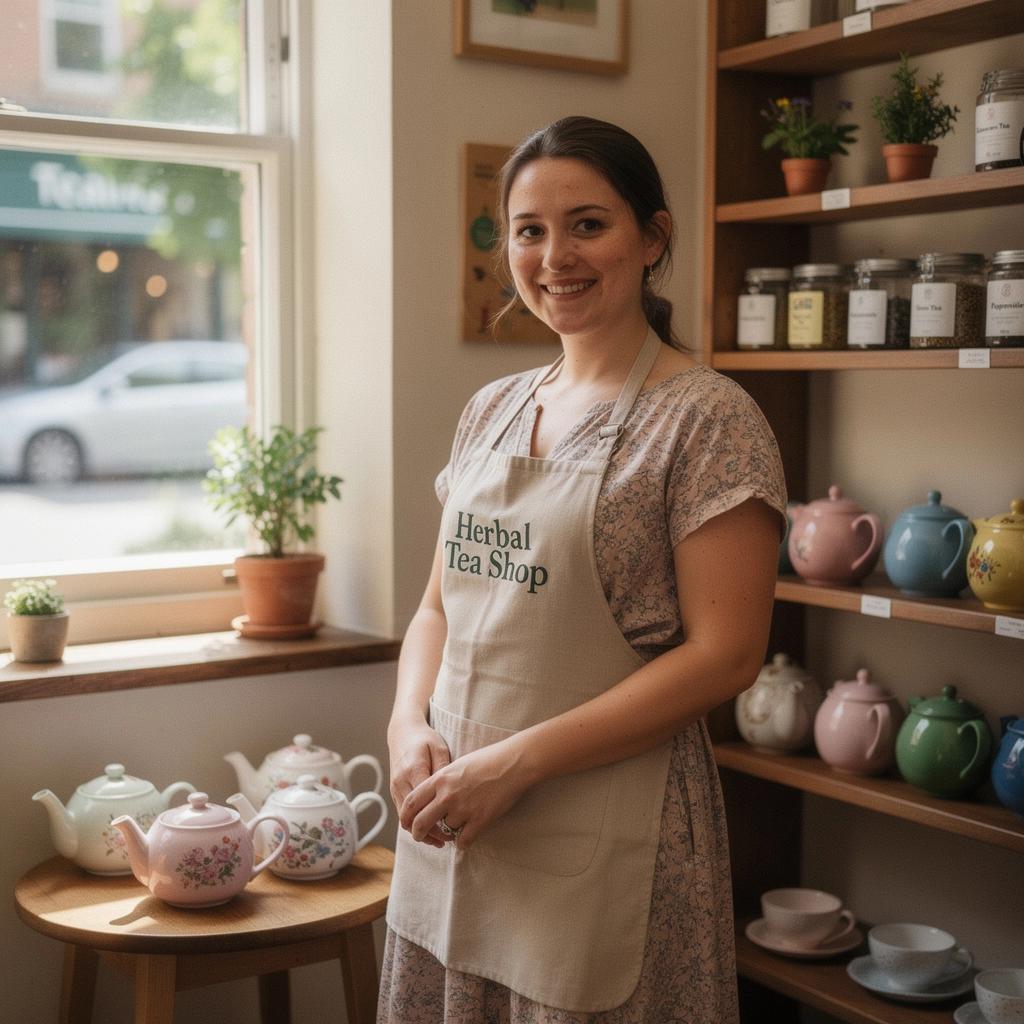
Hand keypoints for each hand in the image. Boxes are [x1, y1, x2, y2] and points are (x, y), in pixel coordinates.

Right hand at [388, 719, 450, 848]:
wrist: (403, 732)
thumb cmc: (425, 739)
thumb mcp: (439, 748)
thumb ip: (444, 769)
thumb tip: (452, 791)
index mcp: (414, 770)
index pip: (423, 803)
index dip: (437, 819)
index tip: (453, 827)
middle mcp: (401, 782)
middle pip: (411, 816)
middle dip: (428, 831)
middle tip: (448, 839)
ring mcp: (395, 787)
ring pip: (404, 819)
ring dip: (421, 832)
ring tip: (441, 840)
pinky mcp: (394, 791)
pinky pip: (402, 813)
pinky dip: (415, 824)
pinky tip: (430, 829)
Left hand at [400, 739, 528, 850]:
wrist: (513, 762)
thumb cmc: (487, 760)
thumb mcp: (457, 765)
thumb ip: (441, 782)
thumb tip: (431, 799)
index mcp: (440, 779)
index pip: (411, 803)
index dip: (405, 816)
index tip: (407, 823)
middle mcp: (447, 795)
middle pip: (421, 823)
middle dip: (418, 834)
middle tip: (420, 836)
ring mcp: (464, 808)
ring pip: (445, 831)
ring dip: (448, 833)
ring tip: (455, 828)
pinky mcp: (480, 819)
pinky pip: (463, 840)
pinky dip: (463, 842)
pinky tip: (466, 836)